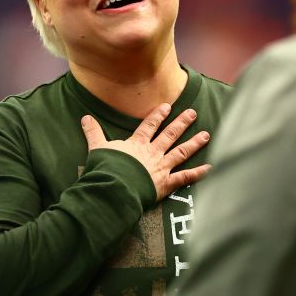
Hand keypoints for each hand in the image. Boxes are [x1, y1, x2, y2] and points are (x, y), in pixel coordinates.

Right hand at [80, 103, 211, 201]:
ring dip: (193, 143)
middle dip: (181, 123)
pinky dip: (198, 173)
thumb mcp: (97, 148)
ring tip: (206, 135)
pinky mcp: (166, 184)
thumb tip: (85, 117)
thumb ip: (94, 133)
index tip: (167, 107)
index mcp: (137, 144)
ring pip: (180, 152)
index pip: (149, 126)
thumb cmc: (106, 169)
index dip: (158, 116)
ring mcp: (161, 168)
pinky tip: (210, 167)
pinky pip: (185, 178)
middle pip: (169, 135)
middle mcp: (152, 153)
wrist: (114, 188)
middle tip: (193, 113)